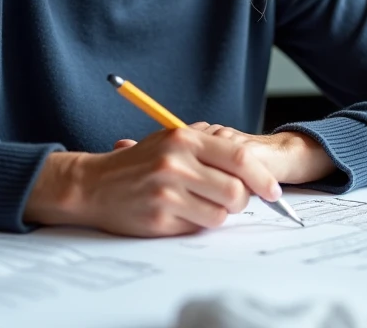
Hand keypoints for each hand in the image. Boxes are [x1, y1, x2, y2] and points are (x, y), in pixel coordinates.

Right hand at [28, 128, 281, 237]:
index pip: (239, 158)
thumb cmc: (138, 162)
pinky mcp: (159, 219)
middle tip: (234, 199)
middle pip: (236, 190)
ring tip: (202, 204)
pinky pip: (198, 228)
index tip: (273, 190)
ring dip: (219, 213)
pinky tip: (181, 213)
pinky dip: (197, 223)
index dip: (263, 177)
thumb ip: (209, 146)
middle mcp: (176, 163)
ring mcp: (167, 193)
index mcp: (184, 139)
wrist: (93, 184)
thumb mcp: (171, 140)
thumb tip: (253, 165)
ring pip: (221, 213)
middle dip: (243, 200)